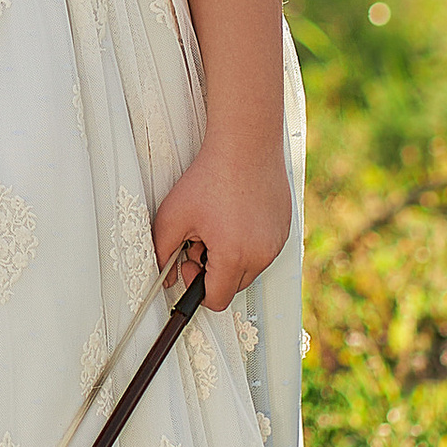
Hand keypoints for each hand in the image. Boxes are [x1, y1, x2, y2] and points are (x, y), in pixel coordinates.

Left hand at [153, 135, 290, 319]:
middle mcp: (261, 254)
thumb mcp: (173, 216)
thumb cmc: (211, 176)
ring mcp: (276, 242)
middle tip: (200, 240)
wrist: (245, 145)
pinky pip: (264, 249)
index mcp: (233, 256)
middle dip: (214, 270)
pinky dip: (249, 242)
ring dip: (232, 256)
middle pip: (233, 286)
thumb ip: (162, 253)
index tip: (189, 263)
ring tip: (219, 224)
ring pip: (249, 268)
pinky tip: (235, 216)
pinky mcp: (284, 229)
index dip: (196, 287)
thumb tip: (166, 276)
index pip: (216, 300)